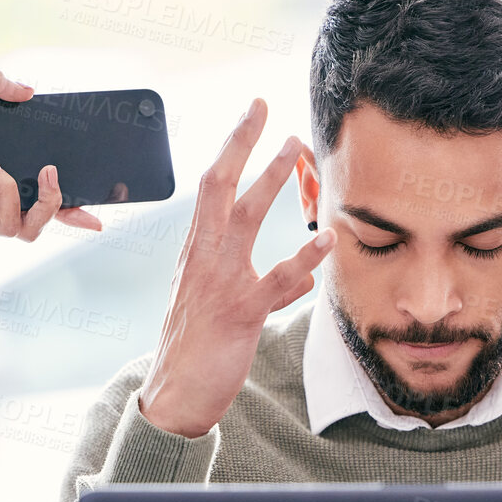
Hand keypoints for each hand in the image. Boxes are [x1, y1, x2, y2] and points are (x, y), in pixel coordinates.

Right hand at [137, 99, 333, 438]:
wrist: (174, 394)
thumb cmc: (197, 350)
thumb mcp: (223, 309)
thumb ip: (262, 289)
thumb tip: (299, 283)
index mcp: (198, 252)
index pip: (212, 187)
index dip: (232, 146)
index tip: (253, 113)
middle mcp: (204, 259)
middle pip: (219, 187)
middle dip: (242, 143)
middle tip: (266, 107)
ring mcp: (220, 283)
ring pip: (244, 219)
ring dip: (270, 179)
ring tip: (296, 148)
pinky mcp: (240, 313)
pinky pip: (275, 280)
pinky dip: (303, 257)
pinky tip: (327, 238)